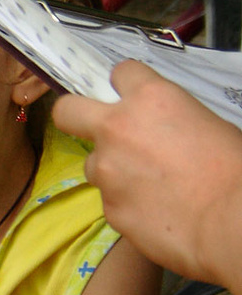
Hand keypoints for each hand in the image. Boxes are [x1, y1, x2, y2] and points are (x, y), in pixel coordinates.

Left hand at [53, 60, 241, 288]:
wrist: (230, 221)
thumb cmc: (234, 169)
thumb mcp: (209, 125)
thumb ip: (170, 120)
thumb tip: (162, 131)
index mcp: (150, 99)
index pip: (121, 73)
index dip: (128, 84)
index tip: (133, 96)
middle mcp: (117, 130)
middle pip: (68, 110)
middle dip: (76, 115)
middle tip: (96, 128)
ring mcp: (106, 170)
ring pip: (94, 164)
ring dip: (113, 171)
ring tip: (150, 186)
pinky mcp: (108, 207)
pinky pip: (111, 199)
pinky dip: (128, 203)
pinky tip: (157, 211)